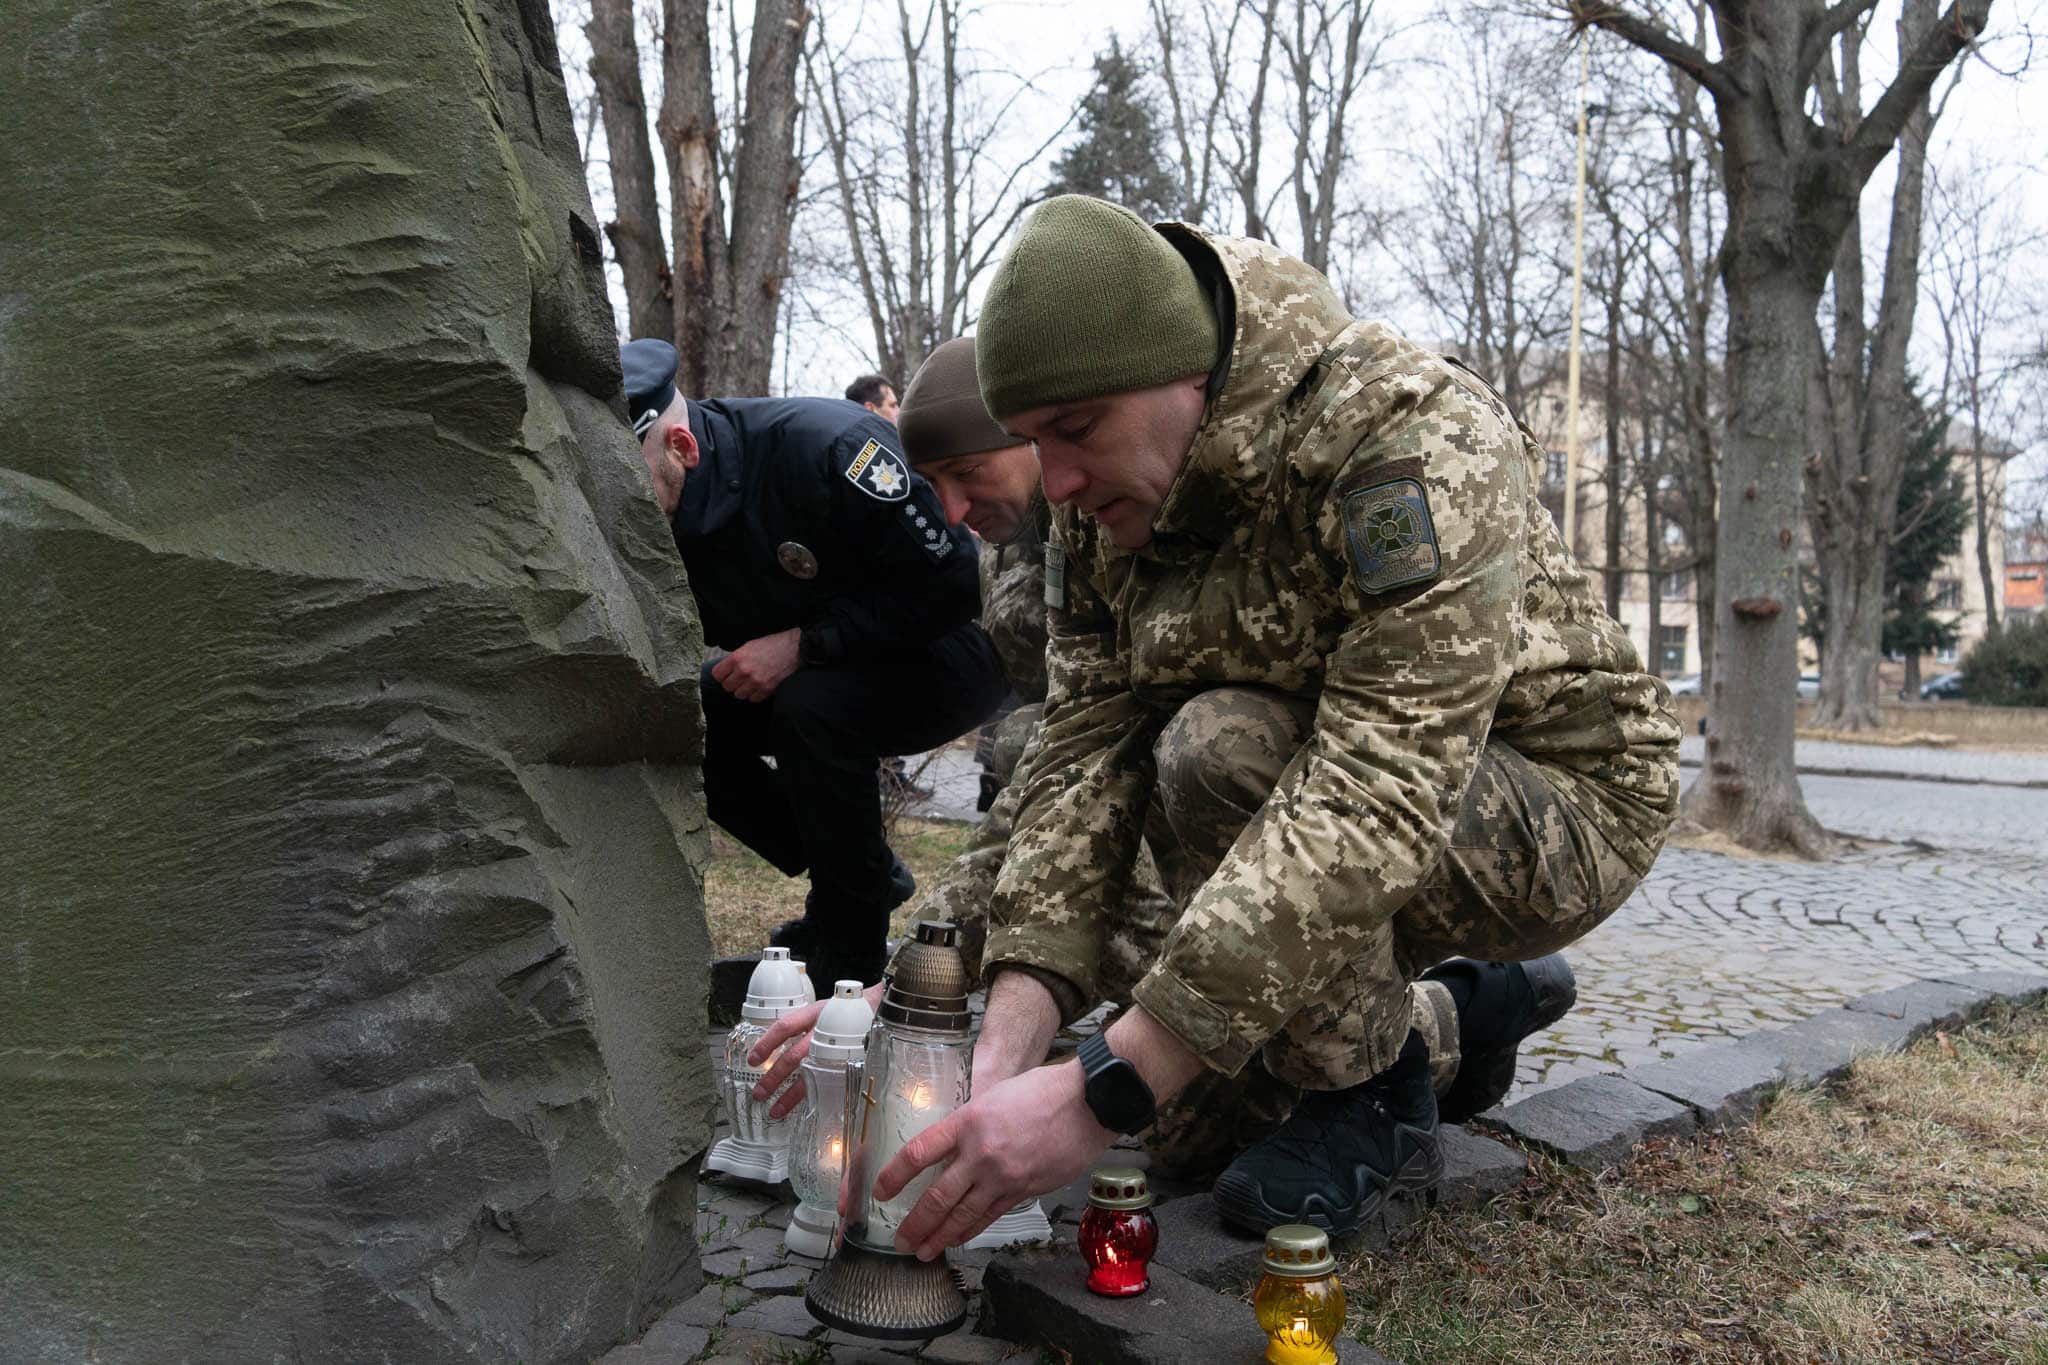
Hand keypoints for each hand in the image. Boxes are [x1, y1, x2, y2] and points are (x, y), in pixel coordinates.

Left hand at [712, 628, 801, 701]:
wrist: (793, 649)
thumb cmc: (771, 645)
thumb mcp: (748, 646)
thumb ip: (735, 659)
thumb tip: (725, 670)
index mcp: (737, 658)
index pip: (717, 674)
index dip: (721, 674)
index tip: (726, 674)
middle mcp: (744, 671)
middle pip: (727, 687)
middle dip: (732, 683)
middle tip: (739, 678)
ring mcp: (755, 682)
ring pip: (739, 695)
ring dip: (743, 690)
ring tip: (749, 682)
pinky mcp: (766, 689)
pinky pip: (753, 699)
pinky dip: (754, 694)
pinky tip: (759, 686)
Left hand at [749, 980, 885, 1119]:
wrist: (879, 1008)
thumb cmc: (843, 1011)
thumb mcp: (819, 1010)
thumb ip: (800, 1025)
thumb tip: (770, 1044)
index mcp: (814, 1014)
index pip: (784, 1027)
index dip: (766, 1043)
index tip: (752, 1059)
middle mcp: (824, 1031)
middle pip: (793, 1056)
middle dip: (773, 1077)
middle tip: (759, 1093)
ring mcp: (837, 1048)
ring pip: (809, 1074)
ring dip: (790, 1095)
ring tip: (776, 1110)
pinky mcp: (847, 1061)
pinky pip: (827, 1081)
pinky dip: (813, 1096)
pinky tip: (803, 1107)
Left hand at [871, 1060, 1113, 1259]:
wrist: (1086, 1103)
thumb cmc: (1043, 1091)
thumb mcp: (993, 1096)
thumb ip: (970, 1123)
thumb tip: (955, 1145)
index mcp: (968, 1122)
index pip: (919, 1153)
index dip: (894, 1175)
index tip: (880, 1190)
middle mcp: (980, 1154)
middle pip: (937, 1197)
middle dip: (915, 1224)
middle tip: (900, 1241)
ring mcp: (1003, 1177)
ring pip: (962, 1216)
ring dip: (939, 1238)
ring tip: (923, 1252)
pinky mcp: (1024, 1191)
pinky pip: (990, 1216)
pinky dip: (971, 1231)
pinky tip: (959, 1240)